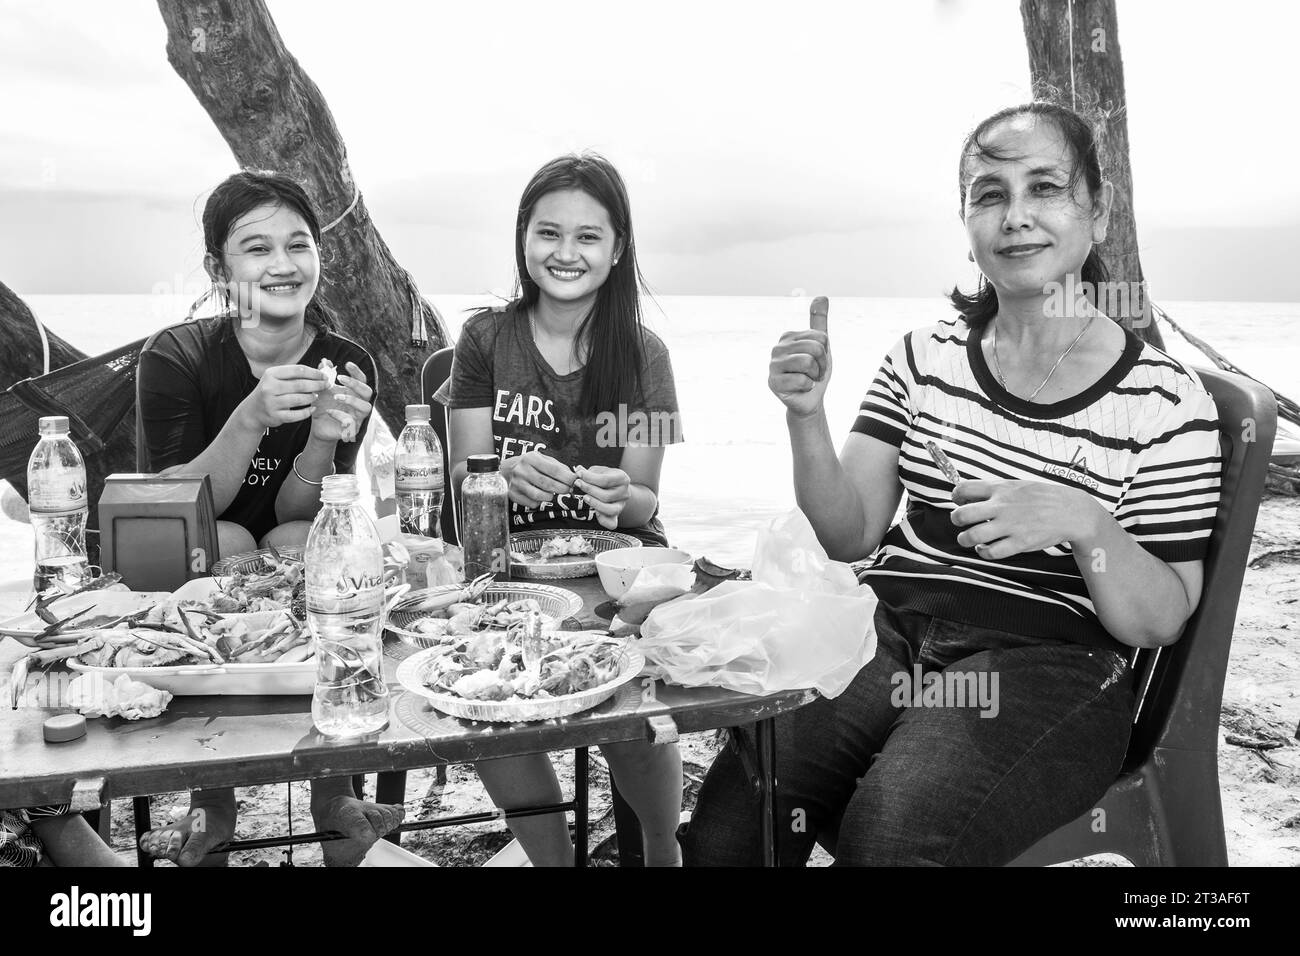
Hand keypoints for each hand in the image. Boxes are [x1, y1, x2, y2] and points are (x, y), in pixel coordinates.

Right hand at [238, 364, 328, 430]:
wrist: (254, 410)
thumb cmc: (272, 391)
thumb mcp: (278, 378)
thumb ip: (295, 374)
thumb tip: (322, 368)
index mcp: (271, 374)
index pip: (298, 370)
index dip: (314, 373)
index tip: (325, 375)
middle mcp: (269, 387)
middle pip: (300, 385)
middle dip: (317, 385)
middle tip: (327, 385)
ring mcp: (271, 402)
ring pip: (299, 400)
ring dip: (311, 398)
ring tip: (316, 396)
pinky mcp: (275, 416)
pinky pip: (296, 415)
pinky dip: (307, 412)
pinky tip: (313, 409)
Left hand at [311, 361, 372, 444]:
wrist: (318, 427)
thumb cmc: (323, 407)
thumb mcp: (321, 390)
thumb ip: (324, 376)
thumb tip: (325, 361)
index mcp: (354, 393)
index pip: (362, 380)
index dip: (357, 371)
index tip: (346, 364)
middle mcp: (359, 404)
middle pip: (368, 392)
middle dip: (355, 384)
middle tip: (339, 378)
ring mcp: (358, 417)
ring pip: (366, 407)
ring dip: (352, 399)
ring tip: (335, 396)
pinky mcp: (352, 430)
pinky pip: (352, 422)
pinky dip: (340, 415)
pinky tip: (328, 411)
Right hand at [501, 451, 577, 507]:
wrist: (508, 469)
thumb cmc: (530, 464)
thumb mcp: (543, 459)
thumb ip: (558, 466)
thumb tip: (573, 477)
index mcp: (531, 458)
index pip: (554, 470)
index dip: (567, 478)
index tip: (574, 481)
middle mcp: (522, 470)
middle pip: (548, 484)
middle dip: (562, 488)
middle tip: (568, 489)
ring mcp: (516, 483)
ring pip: (540, 495)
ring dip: (551, 496)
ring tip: (553, 492)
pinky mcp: (514, 495)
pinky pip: (532, 503)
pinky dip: (540, 501)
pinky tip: (540, 495)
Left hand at [574, 465, 631, 529]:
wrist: (616, 488)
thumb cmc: (605, 478)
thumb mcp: (599, 471)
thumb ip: (589, 472)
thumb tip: (578, 470)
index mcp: (622, 479)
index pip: (606, 480)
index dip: (590, 478)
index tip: (579, 475)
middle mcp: (625, 493)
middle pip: (607, 496)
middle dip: (589, 490)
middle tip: (578, 484)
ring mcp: (621, 505)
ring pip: (610, 510)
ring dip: (595, 504)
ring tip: (585, 498)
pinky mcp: (616, 516)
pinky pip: (611, 523)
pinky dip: (602, 520)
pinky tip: (594, 512)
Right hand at [769, 296, 831, 416]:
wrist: (808, 399)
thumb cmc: (814, 372)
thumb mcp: (821, 345)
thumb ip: (819, 322)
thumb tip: (821, 296)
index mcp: (788, 337)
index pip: (820, 337)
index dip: (825, 352)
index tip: (818, 361)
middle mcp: (777, 348)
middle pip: (815, 349)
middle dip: (821, 364)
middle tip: (814, 373)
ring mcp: (773, 365)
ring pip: (808, 363)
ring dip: (815, 376)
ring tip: (808, 379)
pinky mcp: (773, 383)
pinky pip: (802, 380)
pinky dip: (807, 387)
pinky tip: (800, 389)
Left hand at [950, 479, 1099, 559]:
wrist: (1072, 511)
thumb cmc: (1042, 497)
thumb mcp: (1017, 485)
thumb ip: (994, 490)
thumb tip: (968, 495)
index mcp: (1000, 488)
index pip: (963, 489)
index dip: (956, 497)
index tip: (959, 501)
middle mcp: (1002, 506)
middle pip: (961, 515)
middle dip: (956, 520)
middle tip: (961, 522)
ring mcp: (1010, 525)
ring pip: (972, 536)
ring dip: (965, 539)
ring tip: (969, 538)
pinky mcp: (1019, 543)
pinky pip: (991, 552)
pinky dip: (983, 552)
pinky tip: (985, 548)